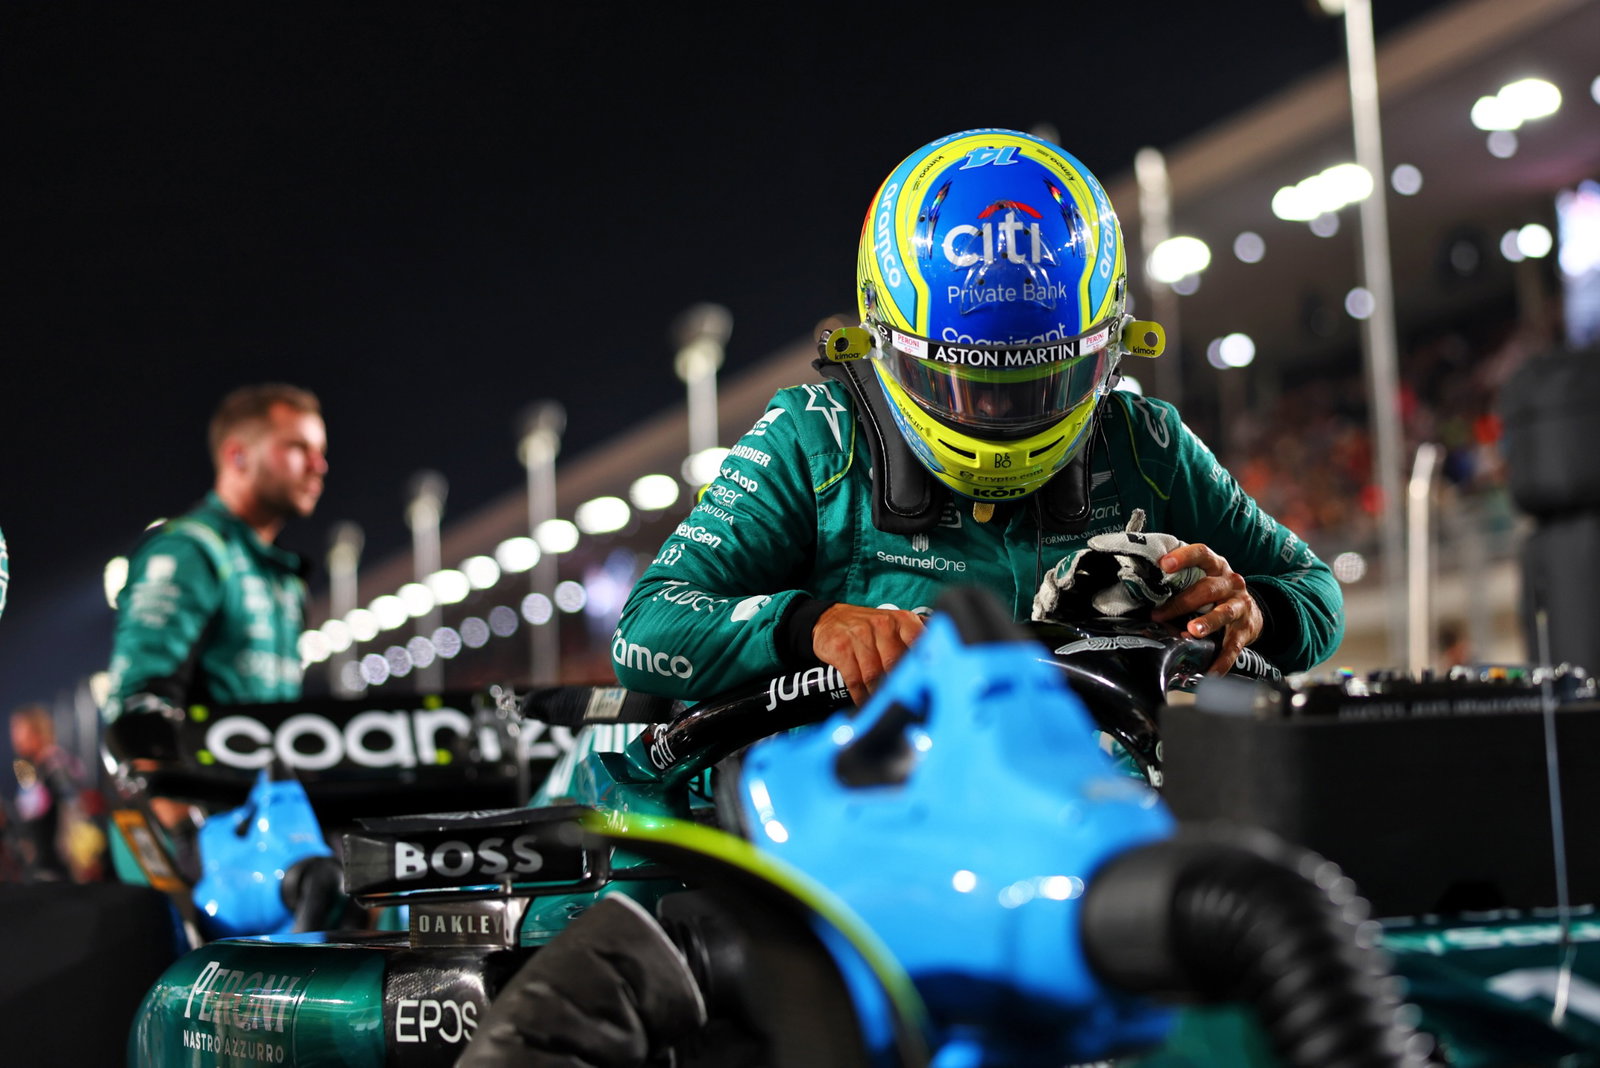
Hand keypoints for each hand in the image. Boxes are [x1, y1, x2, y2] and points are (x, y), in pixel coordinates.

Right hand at [811, 603, 925, 705]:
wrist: (830, 620)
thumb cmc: (871, 629)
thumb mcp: (897, 625)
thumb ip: (919, 640)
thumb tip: (946, 663)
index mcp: (903, 621)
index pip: (921, 644)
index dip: (925, 668)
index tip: (930, 688)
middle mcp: (883, 625)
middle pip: (897, 665)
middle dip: (900, 687)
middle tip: (906, 704)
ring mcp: (860, 636)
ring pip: (875, 676)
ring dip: (880, 695)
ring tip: (885, 706)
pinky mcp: (841, 648)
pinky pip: (855, 680)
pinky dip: (861, 696)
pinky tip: (866, 703)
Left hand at [1150, 542, 1261, 673]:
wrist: (1253, 612)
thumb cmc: (1216, 593)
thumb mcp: (1204, 579)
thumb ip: (1181, 580)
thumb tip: (1141, 588)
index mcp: (1217, 567)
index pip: (1202, 554)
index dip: (1184, 557)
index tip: (1164, 564)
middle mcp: (1231, 583)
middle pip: (1207, 589)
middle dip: (1182, 602)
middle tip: (1159, 615)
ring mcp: (1240, 606)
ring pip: (1224, 613)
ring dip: (1207, 622)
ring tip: (1192, 631)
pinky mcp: (1244, 631)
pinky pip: (1233, 647)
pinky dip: (1221, 660)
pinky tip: (1209, 671)